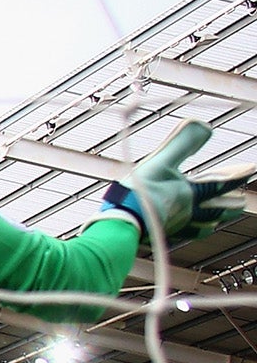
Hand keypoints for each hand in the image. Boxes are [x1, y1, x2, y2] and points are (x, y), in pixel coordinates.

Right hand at [101, 120, 253, 241]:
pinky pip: (176, 236)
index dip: (238, 176)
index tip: (252, 169)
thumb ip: (183, 142)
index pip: (220, 184)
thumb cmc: (139, 195)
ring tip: (213, 223)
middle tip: (241, 204)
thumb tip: (206, 126)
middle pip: (214, 211)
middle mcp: (185, 213)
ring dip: (209, 223)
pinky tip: (176, 232)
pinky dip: (183, 233)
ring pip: (198, 227)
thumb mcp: (161, 161)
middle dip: (229, 206)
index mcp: (189, 195)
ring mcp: (171, 227)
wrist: (119, 226)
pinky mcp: (155, 237)